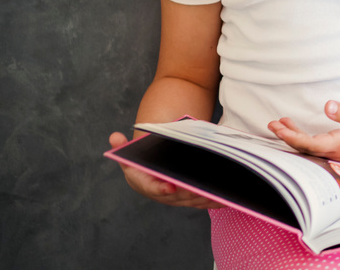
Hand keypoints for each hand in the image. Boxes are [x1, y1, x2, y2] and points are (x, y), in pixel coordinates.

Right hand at [108, 131, 223, 209]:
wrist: (152, 167)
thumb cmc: (144, 157)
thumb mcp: (133, 150)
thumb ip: (123, 146)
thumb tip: (114, 137)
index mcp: (143, 183)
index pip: (152, 188)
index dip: (161, 189)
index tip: (170, 187)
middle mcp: (160, 194)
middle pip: (176, 196)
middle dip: (190, 193)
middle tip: (203, 187)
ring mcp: (174, 198)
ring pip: (191, 201)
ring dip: (204, 198)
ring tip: (218, 192)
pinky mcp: (188, 198)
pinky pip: (201, 202)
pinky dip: (212, 201)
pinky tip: (225, 198)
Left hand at [267, 101, 339, 170]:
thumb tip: (327, 106)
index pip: (309, 143)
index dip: (291, 136)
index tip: (277, 127)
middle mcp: (337, 154)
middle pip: (305, 148)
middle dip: (287, 136)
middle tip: (272, 124)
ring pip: (312, 149)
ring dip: (296, 137)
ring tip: (283, 125)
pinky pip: (320, 149)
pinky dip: (308, 140)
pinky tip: (305, 133)